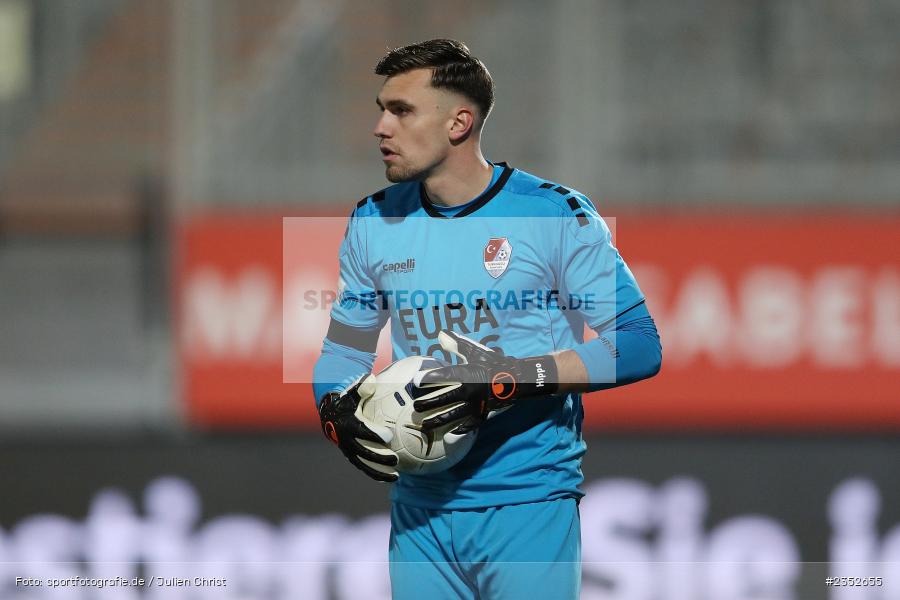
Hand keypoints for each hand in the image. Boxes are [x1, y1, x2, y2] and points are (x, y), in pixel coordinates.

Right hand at [318, 376, 398, 481]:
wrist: (330, 417)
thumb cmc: (346, 402)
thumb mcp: (352, 393)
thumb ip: (363, 387)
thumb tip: (372, 379)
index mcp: (349, 425)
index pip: (363, 431)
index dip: (375, 434)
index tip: (389, 436)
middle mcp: (347, 441)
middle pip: (365, 452)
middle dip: (380, 457)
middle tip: (396, 458)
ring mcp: (349, 451)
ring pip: (365, 464)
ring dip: (380, 471)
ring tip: (396, 476)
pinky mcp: (352, 457)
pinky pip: (364, 467)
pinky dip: (376, 474)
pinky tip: (390, 478)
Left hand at [413, 331, 557, 432]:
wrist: (517, 379)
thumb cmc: (493, 364)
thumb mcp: (476, 352)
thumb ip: (457, 345)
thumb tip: (440, 334)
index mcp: (469, 373)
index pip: (446, 375)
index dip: (430, 377)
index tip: (416, 381)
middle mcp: (471, 390)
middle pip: (446, 398)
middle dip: (429, 403)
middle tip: (415, 407)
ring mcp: (477, 404)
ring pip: (453, 415)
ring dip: (438, 421)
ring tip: (424, 426)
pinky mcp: (483, 414)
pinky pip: (469, 424)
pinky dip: (459, 431)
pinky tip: (448, 436)